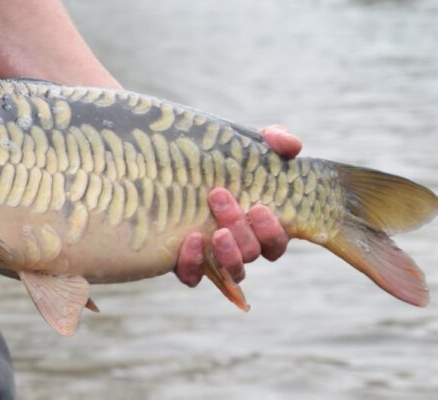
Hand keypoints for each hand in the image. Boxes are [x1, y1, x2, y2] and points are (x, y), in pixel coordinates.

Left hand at [175, 125, 301, 286]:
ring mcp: (214, 258)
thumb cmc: (219, 161)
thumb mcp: (245, 147)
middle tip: (219, 197)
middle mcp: (240, 247)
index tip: (258, 207)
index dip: (272, 232)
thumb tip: (292, 146)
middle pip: (253, 253)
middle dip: (242, 230)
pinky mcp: (186, 264)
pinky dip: (193, 263)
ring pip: (233, 270)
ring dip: (228, 254)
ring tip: (215, 233)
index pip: (276, 242)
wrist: (169, 168)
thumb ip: (273, 142)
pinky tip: (190, 240)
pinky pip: (193, 276)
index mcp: (260, 226)